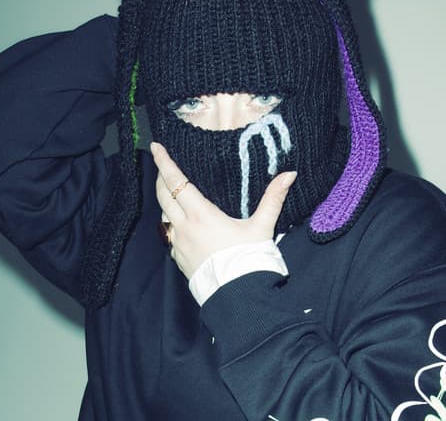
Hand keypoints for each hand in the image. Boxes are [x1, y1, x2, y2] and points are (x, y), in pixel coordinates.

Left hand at [150, 142, 295, 279]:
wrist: (239, 298)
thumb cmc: (250, 260)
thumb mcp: (262, 227)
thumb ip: (273, 198)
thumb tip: (289, 174)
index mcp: (201, 214)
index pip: (176, 181)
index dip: (164, 162)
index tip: (156, 147)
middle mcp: (184, 227)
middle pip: (163, 194)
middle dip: (161, 176)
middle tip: (162, 164)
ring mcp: (179, 244)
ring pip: (163, 214)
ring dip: (165, 199)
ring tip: (172, 190)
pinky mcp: (179, 258)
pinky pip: (169, 234)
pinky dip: (171, 222)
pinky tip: (180, 221)